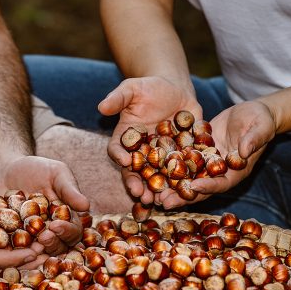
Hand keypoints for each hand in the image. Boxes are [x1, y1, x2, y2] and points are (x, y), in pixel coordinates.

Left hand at [0, 155, 90, 255]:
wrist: (5, 169)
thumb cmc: (36, 169)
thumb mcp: (55, 173)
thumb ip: (69, 189)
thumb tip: (85, 205)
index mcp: (65, 219)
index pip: (73, 231)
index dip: (67, 232)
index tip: (56, 225)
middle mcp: (50, 233)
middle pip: (57, 247)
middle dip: (52, 244)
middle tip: (43, 237)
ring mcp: (30, 240)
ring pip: (36, 254)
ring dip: (34, 252)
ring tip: (29, 245)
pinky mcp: (10, 241)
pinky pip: (12, 251)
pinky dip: (12, 252)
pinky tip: (7, 248)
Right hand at [98, 76, 200, 203]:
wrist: (176, 89)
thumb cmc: (149, 88)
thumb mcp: (132, 88)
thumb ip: (117, 98)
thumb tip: (101, 107)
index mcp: (126, 138)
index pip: (118, 151)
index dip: (119, 157)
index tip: (124, 162)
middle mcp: (141, 152)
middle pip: (137, 172)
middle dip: (138, 184)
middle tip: (142, 195)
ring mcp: (160, 157)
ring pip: (158, 176)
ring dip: (159, 189)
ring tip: (162, 201)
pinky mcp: (180, 157)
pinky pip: (181, 170)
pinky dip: (184, 180)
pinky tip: (189, 188)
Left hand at [159, 100, 275, 208]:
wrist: (252, 112)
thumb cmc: (260, 120)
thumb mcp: (260, 127)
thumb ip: (253, 140)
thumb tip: (244, 151)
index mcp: (236, 171)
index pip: (221, 183)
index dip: (208, 186)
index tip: (193, 186)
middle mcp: (219, 171)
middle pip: (200, 188)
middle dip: (182, 196)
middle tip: (164, 202)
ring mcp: (207, 163)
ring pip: (187, 178)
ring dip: (171, 187)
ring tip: (153, 194)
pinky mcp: (198, 152)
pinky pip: (182, 162)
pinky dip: (168, 167)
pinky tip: (151, 169)